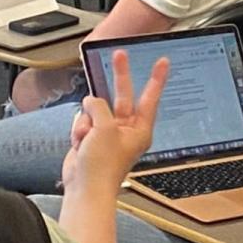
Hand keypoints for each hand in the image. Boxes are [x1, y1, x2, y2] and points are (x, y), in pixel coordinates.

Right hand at [60, 50, 168, 194]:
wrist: (84, 188)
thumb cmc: (103, 165)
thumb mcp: (105, 128)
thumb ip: (99, 107)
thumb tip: (90, 101)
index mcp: (140, 129)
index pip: (150, 97)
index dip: (156, 78)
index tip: (163, 61)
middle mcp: (126, 129)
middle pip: (123, 94)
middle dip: (119, 76)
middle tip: (120, 54)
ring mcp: (108, 133)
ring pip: (94, 109)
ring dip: (87, 122)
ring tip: (87, 140)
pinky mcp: (91, 138)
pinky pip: (83, 122)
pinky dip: (79, 131)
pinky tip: (80, 146)